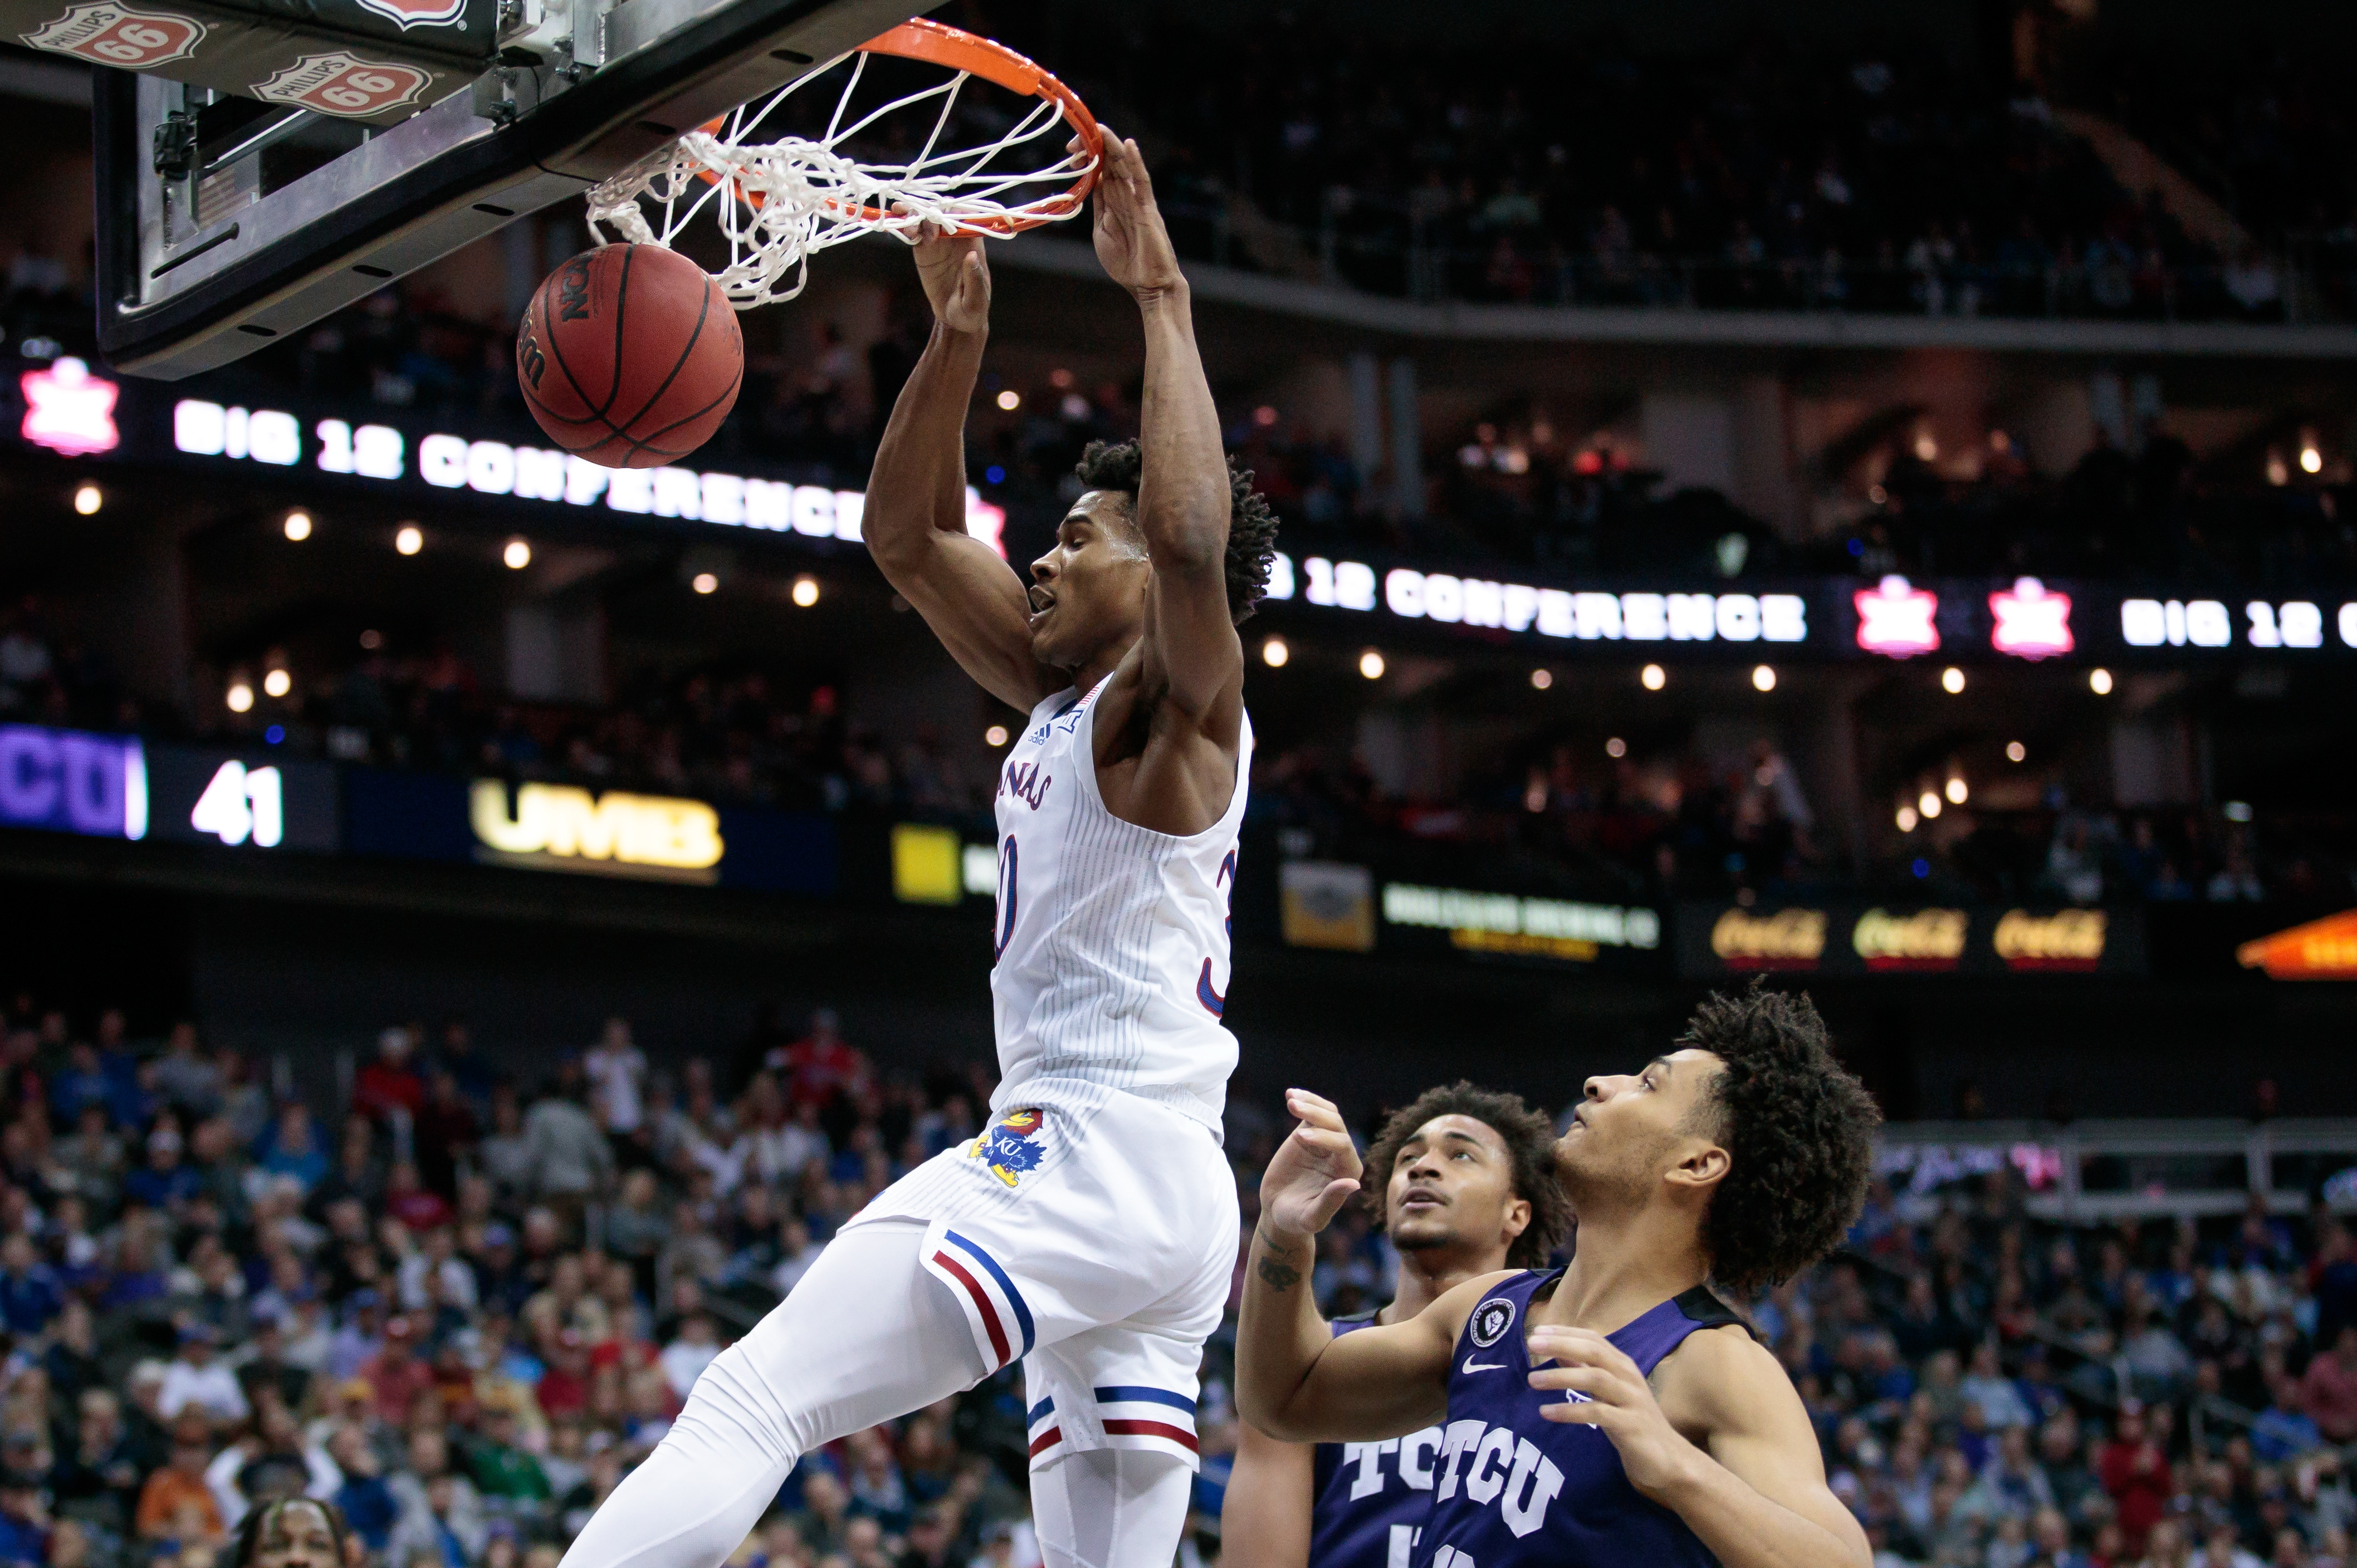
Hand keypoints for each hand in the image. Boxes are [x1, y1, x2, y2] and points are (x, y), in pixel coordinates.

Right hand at [907, 215, 990, 333]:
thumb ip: (974, 278)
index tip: (941, 219)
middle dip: (929, 211)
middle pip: (941, 212)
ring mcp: (937, 240)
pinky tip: (895, 226)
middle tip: (919, 223)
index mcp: (972, 243)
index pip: (964, 217)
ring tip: (906, 225)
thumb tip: (971, 256)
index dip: (952, 212)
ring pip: (924, 217)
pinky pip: (912, 231)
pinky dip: (902, 226)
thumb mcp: (976, 299)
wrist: (955, 319)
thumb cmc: (972, 310)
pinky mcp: (922, 249)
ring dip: (913, 214)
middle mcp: (955, 237)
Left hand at [1082, 129, 1185, 299]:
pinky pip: (1142, 181)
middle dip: (1093, 148)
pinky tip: (1129, 145)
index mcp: (1112, 201)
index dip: (1086, 156)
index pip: (1100, 170)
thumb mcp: (1102, 231)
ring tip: (1099, 129)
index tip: (1070, 150)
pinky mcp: (1148, 208)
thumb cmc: (1126, 262)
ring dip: (1111, 147)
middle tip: (1074, 140)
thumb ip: (1098, 208)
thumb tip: (1089, 185)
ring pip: (1124, 166)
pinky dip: (1136, 163)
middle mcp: (1125, 195)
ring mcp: (1137, 200)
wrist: (1147, 284)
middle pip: (1110, 163)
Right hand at [1258, 1088, 1360, 1240]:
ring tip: (1291, 1099)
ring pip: (1327, 1113)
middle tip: (1293, 1107)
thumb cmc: (1296, 1219)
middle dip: (1316, 1115)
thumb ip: (1331, 1201)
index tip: (1300, 1137)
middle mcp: (1342, 1154)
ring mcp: (1326, 1142)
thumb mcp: (1311, 1217)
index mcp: (1348, 1172)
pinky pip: (1313, 1112)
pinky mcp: (1310, 1134)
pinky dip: (1304, 1101)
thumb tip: (1354, 1183)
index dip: (1324, 1138)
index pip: (1343, 1146)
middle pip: (1336, 1124)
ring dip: (1311, 1103)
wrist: (1278, 1210)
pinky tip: (1290, 1094)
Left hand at [1527, 1326, 1705, 1497]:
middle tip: (1531, 1344)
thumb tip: (1557, 1350)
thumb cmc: (1631, 1420)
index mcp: (1622, 1365)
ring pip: (1596, 1378)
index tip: (1537, 1332)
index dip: (1565, 1332)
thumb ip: (1586, 1369)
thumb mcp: (1607, 1392)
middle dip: (1561, 1344)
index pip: (1593, 1339)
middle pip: (1594, 1351)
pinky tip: (1547, 1412)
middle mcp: (1629, 1377)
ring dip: (1561, 1376)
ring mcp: (1632, 1400)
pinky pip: (1598, 1413)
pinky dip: (1570, 1411)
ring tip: (1532, 1380)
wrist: (1668, 1458)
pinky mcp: (1631, 1425)